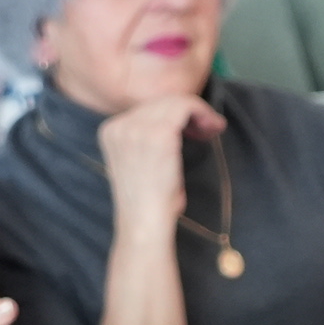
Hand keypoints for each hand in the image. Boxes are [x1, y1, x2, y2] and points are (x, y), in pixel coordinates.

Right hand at [94, 95, 219, 239]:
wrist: (144, 223)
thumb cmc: (148, 202)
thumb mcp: (139, 163)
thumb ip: (147, 139)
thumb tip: (181, 121)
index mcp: (110, 131)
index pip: (147, 109)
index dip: (173, 115)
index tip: (191, 130)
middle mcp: (120, 125)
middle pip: (161, 102)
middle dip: (188, 111)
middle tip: (208, 128)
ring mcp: (137, 127)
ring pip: (175, 101)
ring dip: (199, 112)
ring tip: (212, 129)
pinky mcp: (159, 132)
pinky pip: (186, 107)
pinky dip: (203, 113)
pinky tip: (213, 128)